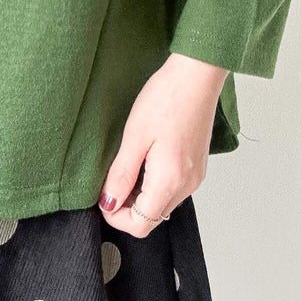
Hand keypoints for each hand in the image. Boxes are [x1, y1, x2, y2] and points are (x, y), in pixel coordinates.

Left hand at [97, 52, 227, 236]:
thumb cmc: (166, 98)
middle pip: (152, 218)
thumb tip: (109, 203)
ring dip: (140, 196)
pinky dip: (154, 185)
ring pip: (162, 204)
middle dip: (127, 208)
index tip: (102, 198)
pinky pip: (172, 189)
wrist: (196, 75)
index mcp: (170, 180)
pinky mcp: (197, 167)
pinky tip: (144, 160)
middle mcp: (187, 185)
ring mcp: (195, 177)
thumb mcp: (134, 136)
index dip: (116, 218)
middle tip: (111, 180)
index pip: (141, 224)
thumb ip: (121, 174)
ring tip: (127, 165)